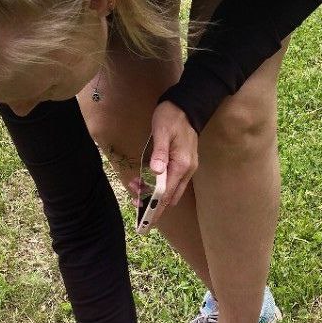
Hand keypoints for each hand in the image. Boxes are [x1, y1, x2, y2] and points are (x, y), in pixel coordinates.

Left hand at [144, 100, 198, 222]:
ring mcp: (186, 168)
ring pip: (170, 190)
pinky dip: (158, 185)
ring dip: (153, 193)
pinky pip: (170, 181)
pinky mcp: (183, 165)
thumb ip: (159, 152)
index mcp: (182, 165)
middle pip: (170, 196)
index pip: (167, 193)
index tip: (144, 217)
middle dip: (153, 203)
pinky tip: (145, 179)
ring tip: (135, 186)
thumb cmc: (172, 117)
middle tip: (134, 201)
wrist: (186, 105)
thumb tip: (155, 171)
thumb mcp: (162, 131)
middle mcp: (186, 170)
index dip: (155, 206)